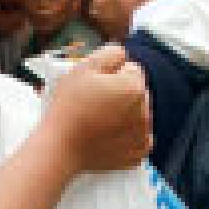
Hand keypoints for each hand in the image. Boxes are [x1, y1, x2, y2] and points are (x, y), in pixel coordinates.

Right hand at [46, 44, 151, 173]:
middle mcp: (146, 110)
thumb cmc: (70, 106)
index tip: (95, 84)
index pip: (132, 70)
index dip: (112, 73)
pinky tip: (108, 136)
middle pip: (137, 92)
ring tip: (100, 120)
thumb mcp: (84, 67)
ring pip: (138, 114)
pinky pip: (138, 138)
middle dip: (122, 93)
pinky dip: (128, 136)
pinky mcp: (138, 153)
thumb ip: (111, 54)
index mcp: (135, 86)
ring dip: (126, 113)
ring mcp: (143, 134)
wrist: (62, 147)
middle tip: (95, 102)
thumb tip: (124, 56)